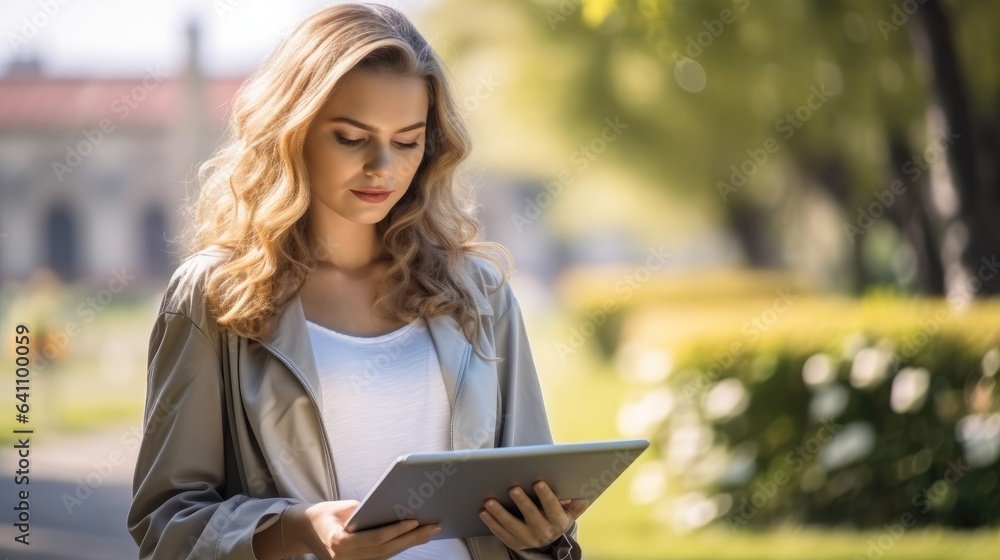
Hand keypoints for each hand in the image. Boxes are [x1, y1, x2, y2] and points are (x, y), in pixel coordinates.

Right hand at [290, 500, 441, 558]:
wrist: (304, 530)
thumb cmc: (323, 515)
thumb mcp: (341, 508)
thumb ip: (365, 512)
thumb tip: (392, 510)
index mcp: (340, 543)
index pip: (375, 538)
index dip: (396, 531)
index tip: (415, 521)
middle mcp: (346, 559)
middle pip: (385, 550)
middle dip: (412, 538)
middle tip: (433, 527)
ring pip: (386, 556)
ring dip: (409, 544)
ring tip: (429, 532)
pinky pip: (380, 557)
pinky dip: (398, 547)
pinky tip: (413, 538)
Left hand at [478, 481, 589, 550]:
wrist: (550, 536)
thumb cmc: (559, 514)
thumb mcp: (571, 510)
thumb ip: (575, 500)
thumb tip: (575, 490)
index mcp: (559, 522)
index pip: (553, 508)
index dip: (546, 496)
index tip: (538, 482)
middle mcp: (544, 533)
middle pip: (532, 516)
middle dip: (522, 502)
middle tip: (512, 488)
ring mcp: (528, 539)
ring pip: (512, 527)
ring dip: (500, 513)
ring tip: (489, 502)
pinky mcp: (516, 543)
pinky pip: (502, 534)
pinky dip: (491, 523)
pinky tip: (484, 512)